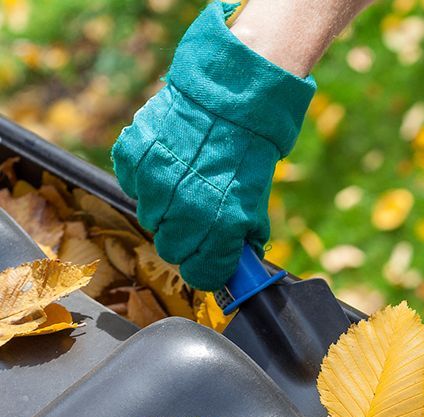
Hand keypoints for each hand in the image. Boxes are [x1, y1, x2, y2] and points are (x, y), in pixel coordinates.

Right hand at [111, 2, 315, 289]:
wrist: (229, 99)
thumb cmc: (247, 154)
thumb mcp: (255, 202)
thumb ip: (243, 238)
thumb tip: (240, 264)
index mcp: (221, 227)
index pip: (201, 275)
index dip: (207, 270)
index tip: (210, 262)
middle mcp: (185, 211)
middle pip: (172, 250)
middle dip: (186, 241)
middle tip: (198, 220)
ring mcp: (155, 185)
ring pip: (150, 219)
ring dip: (165, 210)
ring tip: (184, 184)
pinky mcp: (133, 159)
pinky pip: (132, 186)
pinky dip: (146, 180)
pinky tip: (167, 165)